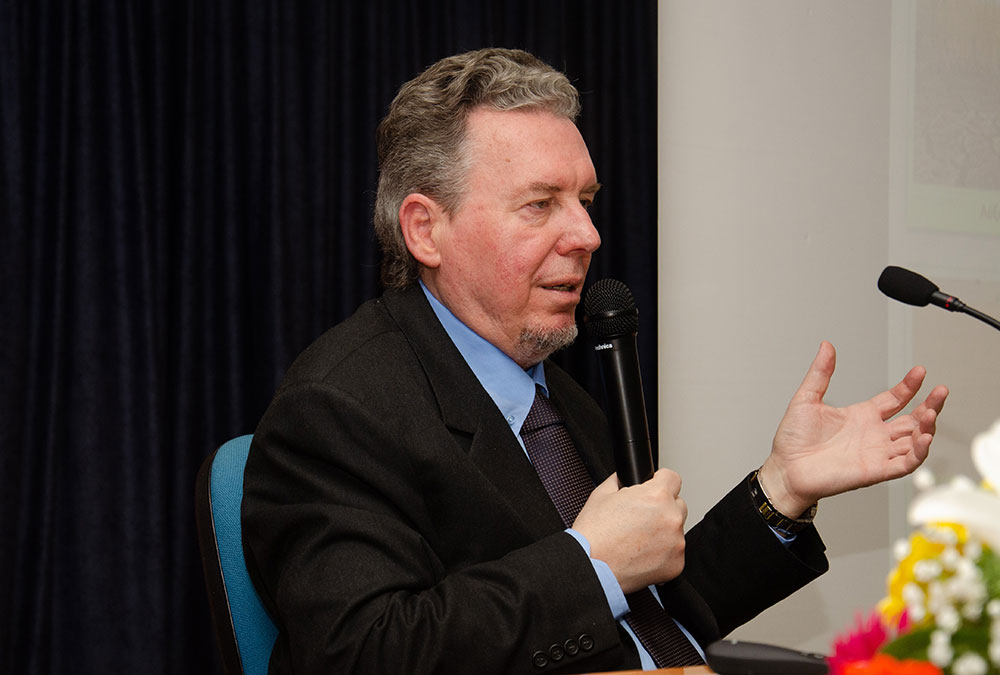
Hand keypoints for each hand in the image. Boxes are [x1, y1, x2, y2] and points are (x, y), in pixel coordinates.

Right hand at [572, 469, 687, 592]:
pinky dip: (663, 553)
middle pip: (677, 504)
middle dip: (663, 508)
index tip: (655, 487)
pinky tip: (642, 554)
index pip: (672, 478)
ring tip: (639, 539)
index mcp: (657, 496)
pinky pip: (674, 552)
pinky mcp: (676, 564)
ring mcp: (676, 543)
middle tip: (641, 518)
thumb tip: (626, 477)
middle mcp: (671, 518)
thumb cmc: (594, 535)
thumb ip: (620, 481)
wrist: (591, 567)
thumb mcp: (601, 494)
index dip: (660, 481)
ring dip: (663, 531)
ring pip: (676, 530)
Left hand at [760, 341, 948, 516]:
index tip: (920, 372)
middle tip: (941, 391)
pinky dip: (918, 453)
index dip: (909, 387)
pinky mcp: (874, 471)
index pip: (895, 400)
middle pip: (912, 420)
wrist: (785, 469)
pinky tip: (924, 437)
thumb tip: (826, 346)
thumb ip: (820, 373)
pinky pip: (905, 464)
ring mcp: (876, 453)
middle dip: (930, 405)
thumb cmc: (793, 440)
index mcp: (861, 416)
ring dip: (927, 427)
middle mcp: (873, 435)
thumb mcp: (807, 398)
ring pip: (913, 441)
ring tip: (932, 411)